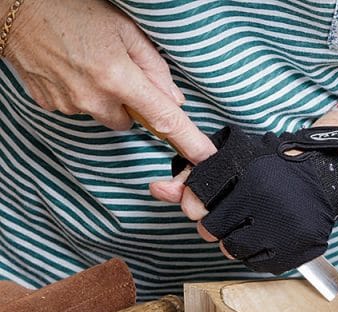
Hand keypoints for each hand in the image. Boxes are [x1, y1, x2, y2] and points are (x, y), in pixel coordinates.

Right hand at [3, 0, 212, 163]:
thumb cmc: (73, 10)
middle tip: (118, 72)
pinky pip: (79, 108)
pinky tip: (72, 69)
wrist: (15, 7)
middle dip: (130, 103)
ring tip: (90, 64)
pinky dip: (81, 94)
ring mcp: (70, 104)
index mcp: (119, 77)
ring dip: (105, 98)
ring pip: (103, 115)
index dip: (188, 141)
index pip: (164, 119)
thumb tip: (173, 99)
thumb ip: (154, 67)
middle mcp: (94, 98)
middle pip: (129, 121)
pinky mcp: (51, 105)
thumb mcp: (125, 29)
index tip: (205, 159)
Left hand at [173, 125, 337, 273]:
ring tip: (249, 226)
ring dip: (233, 241)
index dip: (197, 204)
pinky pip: (257, 264)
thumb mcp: (235, 162)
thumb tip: (156, 189)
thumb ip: (194, 176)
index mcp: (249, 175)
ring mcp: (284, 228)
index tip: (206, 204)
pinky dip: (255, 253)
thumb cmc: (272, 170)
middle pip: (211, 230)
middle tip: (231, 215)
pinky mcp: (296, 248)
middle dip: (215, 225)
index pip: (199, 199)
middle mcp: (267, 202)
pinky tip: (265, 236)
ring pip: (232, 250)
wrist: (324, 179)